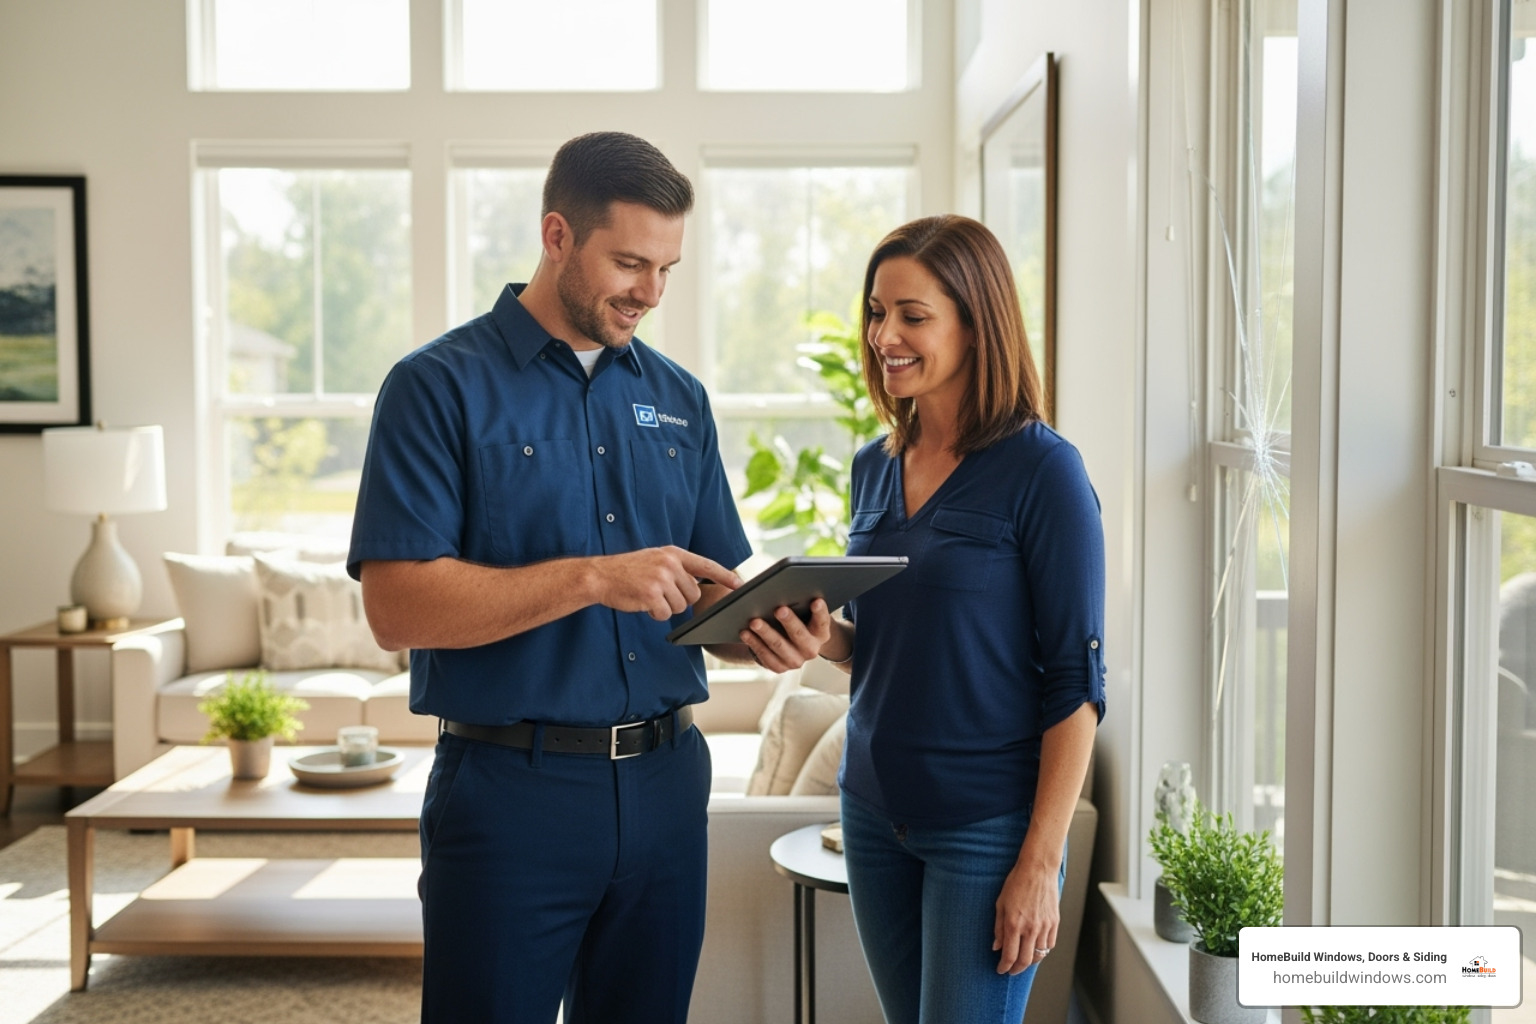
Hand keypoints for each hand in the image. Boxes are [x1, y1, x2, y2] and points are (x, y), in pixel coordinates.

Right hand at [593, 547, 740, 620]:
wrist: (600, 575)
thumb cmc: (628, 571)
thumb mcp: (655, 560)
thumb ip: (676, 570)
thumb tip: (696, 588)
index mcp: (673, 554)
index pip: (706, 565)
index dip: (725, 576)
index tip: (740, 585)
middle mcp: (670, 564)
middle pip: (693, 593)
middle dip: (679, 599)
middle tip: (658, 593)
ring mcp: (661, 578)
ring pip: (680, 606)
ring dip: (665, 607)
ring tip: (647, 595)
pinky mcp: (653, 594)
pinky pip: (665, 614)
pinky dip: (655, 614)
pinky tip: (642, 603)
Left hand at [737, 598, 833, 673]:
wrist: (790, 646)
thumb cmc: (796, 620)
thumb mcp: (802, 613)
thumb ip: (800, 604)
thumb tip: (787, 589)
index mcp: (821, 633)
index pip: (823, 622)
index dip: (820, 612)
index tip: (816, 601)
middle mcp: (811, 650)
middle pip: (799, 634)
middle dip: (789, 621)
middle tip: (779, 609)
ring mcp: (795, 661)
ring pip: (779, 646)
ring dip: (766, 632)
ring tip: (754, 621)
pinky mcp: (779, 667)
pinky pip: (765, 656)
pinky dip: (754, 643)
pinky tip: (745, 632)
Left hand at [992, 861, 1060, 974]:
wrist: (1038, 869)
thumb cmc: (1017, 883)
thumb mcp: (1000, 904)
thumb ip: (998, 928)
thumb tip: (996, 947)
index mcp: (1014, 924)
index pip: (1009, 955)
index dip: (1004, 967)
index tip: (1001, 970)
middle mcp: (1030, 928)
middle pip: (1025, 961)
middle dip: (1016, 969)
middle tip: (1011, 970)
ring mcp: (1044, 926)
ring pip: (1039, 955)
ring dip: (1030, 961)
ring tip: (1023, 960)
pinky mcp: (1055, 923)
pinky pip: (1050, 944)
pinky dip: (1043, 950)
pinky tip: (1036, 948)